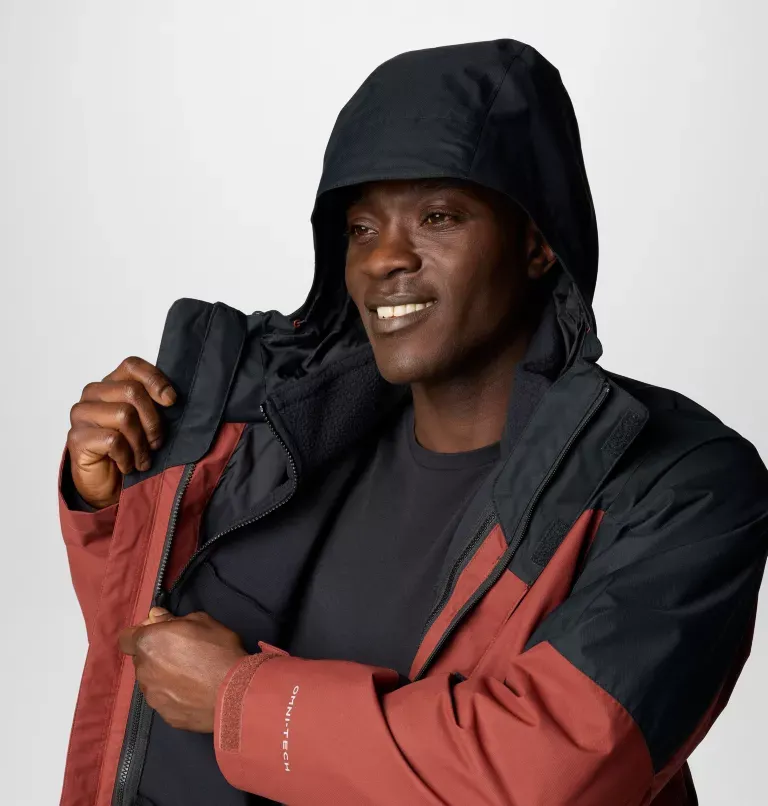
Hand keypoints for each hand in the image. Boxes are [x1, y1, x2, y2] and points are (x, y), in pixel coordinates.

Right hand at [67, 356, 176, 508]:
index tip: (171, 402)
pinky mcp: (77, 438)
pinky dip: (127, 457)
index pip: (132, 366)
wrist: (107, 486)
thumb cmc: (130, 450)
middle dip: (153, 421)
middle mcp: (93, 394)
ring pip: (124, 415)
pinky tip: (126, 466)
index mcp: (111, 384)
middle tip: (157, 443)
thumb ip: (156, 405)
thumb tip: (173, 398)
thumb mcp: (148, 423)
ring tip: (142, 458)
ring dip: (141, 443)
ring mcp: (81, 414)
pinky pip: (113, 440)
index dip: (155, 380)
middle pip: (132, 392)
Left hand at [119, 608, 247, 732]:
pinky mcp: (165, 715)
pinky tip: (194, 692)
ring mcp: (152, 696)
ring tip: (190, 675)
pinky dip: (174, 694)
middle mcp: (143, 671)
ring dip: (163, 675)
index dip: (141, 634)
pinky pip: (164, 700)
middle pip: (141, 660)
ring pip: (151, 681)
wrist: (234, 692)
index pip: (125, 638)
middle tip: (180, 653)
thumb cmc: (218, 649)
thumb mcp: (201, 621)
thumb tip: (156, 616)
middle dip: (155, 654)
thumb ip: (171, 618)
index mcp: (148, 643)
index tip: (160, 633)